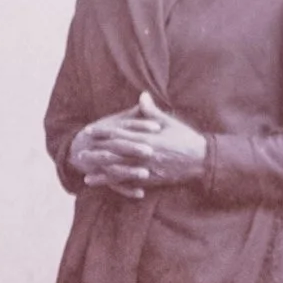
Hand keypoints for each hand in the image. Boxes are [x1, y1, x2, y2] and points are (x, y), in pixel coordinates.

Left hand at [71, 97, 205, 194]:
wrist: (201, 160)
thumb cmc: (185, 138)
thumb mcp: (170, 122)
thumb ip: (152, 111)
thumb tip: (142, 96)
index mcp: (148, 138)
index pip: (120, 135)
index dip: (103, 133)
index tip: (89, 131)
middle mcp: (145, 154)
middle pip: (115, 154)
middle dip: (97, 154)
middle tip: (80, 153)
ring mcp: (147, 168)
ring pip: (119, 172)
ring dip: (101, 173)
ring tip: (85, 174)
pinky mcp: (150, 180)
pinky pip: (130, 183)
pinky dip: (116, 185)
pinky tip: (106, 187)